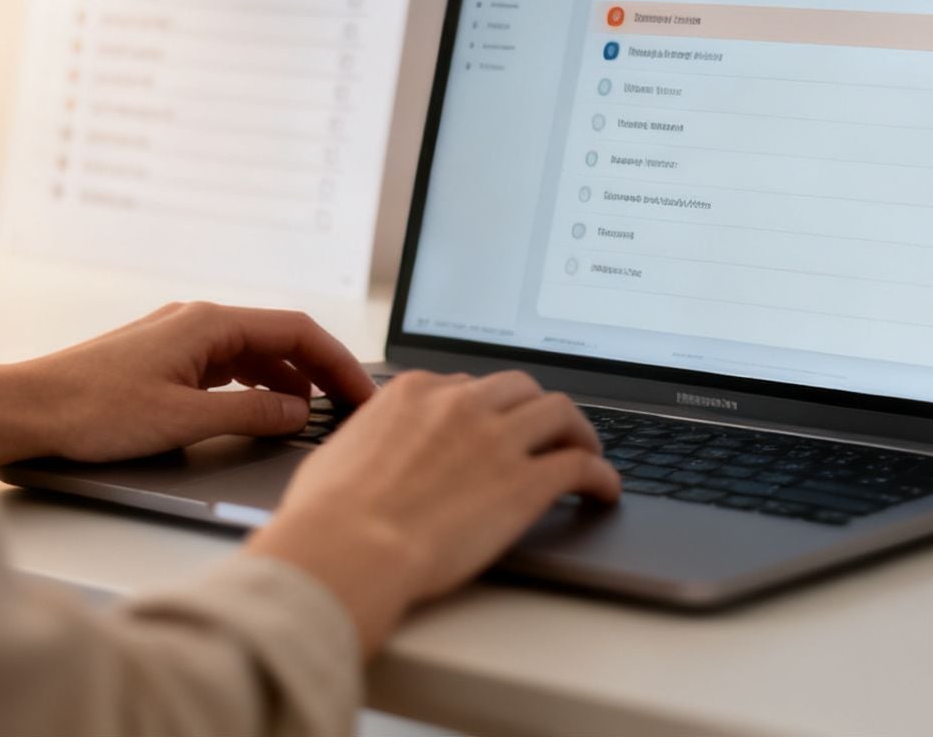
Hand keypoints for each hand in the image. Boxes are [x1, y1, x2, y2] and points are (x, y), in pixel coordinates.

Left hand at [0, 302, 376, 471]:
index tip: (362, 395)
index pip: (298, 332)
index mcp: (209, 323)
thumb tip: (298, 414)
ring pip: (254, 352)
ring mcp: (179, 337)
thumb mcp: (184, 420)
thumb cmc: (92, 410)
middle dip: (320, 372)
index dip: (339, 364)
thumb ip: (250, 415)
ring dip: (287, 381)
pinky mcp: (163, 358)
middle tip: (348, 408)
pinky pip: (227, 365)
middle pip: (280, 338)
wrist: (26, 409)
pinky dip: (254, 386)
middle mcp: (198, 320)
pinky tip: (260, 411)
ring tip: (311, 415)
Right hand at [248, 370, 619, 656]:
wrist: (348, 547)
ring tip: (586, 451)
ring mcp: (498, 440)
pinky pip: (581, 466)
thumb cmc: (327, 515)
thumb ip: (368, 439)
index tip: (492, 424)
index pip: (465, 385)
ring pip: (560, 412)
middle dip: (535, 407)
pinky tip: (605, 491)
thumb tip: (368, 449)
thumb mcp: (337, 454)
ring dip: (578, 431)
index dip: (484, 407)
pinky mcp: (527, 483)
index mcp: (415, 393)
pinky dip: (601, 475)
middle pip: (519, 388)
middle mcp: (461, 405)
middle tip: (545, 431)